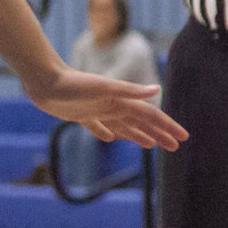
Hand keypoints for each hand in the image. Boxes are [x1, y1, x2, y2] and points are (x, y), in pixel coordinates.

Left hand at [26, 67, 185, 149]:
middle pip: (142, 123)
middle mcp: (113, 106)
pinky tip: (109, 138)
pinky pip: (98, 128)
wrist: (44, 81)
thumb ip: (130, 90)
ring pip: (124, 127)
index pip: (151, 116)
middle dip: (159, 134)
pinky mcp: (81, 115)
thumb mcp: (103, 87)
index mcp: (122, 101)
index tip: (183, 138)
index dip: (168, 127)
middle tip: (174, 147)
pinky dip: (106, 133)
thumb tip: (157, 91)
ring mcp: (98, 111)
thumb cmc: (73, 83)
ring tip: (150, 145)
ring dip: (139, 135)